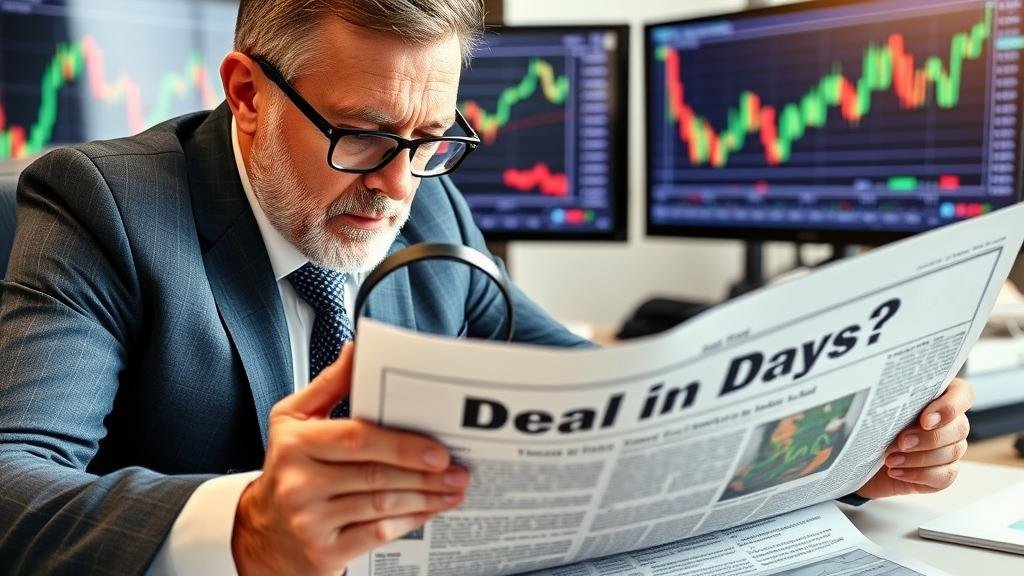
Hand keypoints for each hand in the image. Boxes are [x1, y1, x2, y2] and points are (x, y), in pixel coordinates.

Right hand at [231, 343, 469, 574]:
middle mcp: (299, 483)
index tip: (438, 449)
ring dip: (425, 497)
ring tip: (453, 489)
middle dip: (424, 474)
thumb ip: (329, 385)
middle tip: (458, 470)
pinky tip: (430, 510)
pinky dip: (410, 521)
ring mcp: (310, 521)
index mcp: (296, 444)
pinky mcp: (324, 551)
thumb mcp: (294, 420)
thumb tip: (357, 350)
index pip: (355, 439)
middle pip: (375, 475)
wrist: (262, 532)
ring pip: (381, 506)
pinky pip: (377, 534)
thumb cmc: (287, 468)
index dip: (401, 444)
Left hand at [856, 378, 973, 498]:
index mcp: (937, 397)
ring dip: (919, 457)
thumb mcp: (873, 412)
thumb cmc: (870, 429)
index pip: (962, 394)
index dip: (950, 406)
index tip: (925, 419)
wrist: (859, 462)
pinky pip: (945, 476)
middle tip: (901, 442)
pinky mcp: (943, 473)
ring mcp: (949, 448)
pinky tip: (896, 471)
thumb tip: (865, 406)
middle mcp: (949, 423)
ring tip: (890, 459)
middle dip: (928, 437)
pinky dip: (919, 475)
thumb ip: (880, 403)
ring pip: (952, 452)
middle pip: (960, 427)